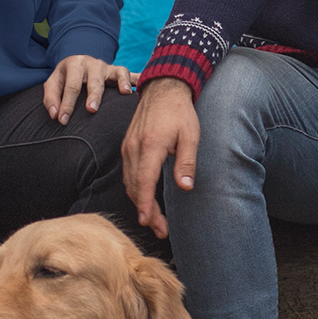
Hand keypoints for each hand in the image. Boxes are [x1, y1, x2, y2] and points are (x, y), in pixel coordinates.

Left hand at [43, 55, 132, 123]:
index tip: (63, 120)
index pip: (71, 86)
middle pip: (95, 81)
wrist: (77, 62)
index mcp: (75, 64)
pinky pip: (130, 73)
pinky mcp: (118, 71)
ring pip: (117, 72)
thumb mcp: (53, 83)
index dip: (67, 104)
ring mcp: (107, 67)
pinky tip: (142, 88)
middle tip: (92, 109)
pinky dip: (137, 79)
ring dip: (122, 82)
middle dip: (94, 95)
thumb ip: (51, 98)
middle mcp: (93, 64)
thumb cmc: (65, 77)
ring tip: (125, 93)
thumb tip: (55, 115)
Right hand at [121, 78, 198, 239]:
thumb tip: (185, 187)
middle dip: (146, 211)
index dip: (145, 205)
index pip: (144, 182)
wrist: (163, 88)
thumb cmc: (179, 112)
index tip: (149, 223)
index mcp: (150, 146)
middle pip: (134, 187)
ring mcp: (128, 147)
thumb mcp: (190, 135)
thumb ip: (186, 162)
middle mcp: (134, 148)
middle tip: (160, 230)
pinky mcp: (127, 146)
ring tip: (155, 220)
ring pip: (128, 182)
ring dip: (139, 202)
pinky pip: (127, 173)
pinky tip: (145, 198)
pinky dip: (134, 189)